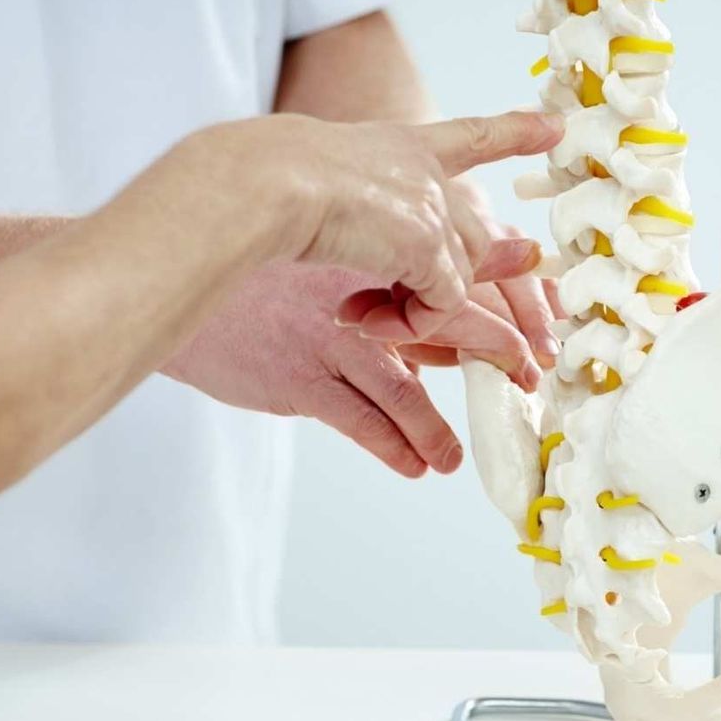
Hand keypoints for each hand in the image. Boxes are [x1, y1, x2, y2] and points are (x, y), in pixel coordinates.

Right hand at [162, 263, 537, 476]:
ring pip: (404, 389)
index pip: (458, 280)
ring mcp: (330, 339)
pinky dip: (393, 446)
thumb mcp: (334, 263)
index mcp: (373, 256)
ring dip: (435, 429)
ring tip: (452, 459)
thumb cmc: (263, 274)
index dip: (507, 310)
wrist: (184, 276)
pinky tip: (413, 465)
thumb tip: (457, 328)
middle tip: (527, 389)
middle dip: (497, 359)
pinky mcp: (299, 378)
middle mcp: (360, 295)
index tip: (536, 339)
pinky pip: (359, 420)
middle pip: (451, 324)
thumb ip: (394, 290)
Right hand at [180, 110, 563, 336]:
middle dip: (458, 286)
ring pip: (461, 276)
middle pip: (473, 238)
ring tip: (362, 317)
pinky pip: (441, 304)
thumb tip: (410, 246)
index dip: (512, 131)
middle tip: (406, 320)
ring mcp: (430, 206)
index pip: (468, 136)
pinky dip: (410, 324)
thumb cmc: (260, 184)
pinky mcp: (425, 246)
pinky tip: (361, 318)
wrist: (258, 183)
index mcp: (397, 145)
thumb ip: (368, 212)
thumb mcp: (317, 183)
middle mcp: (425, 171)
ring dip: (419, 311)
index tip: (552, 125)